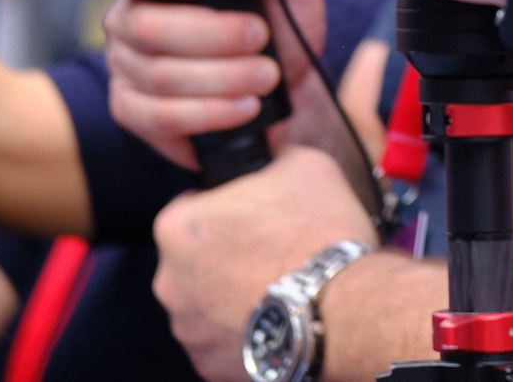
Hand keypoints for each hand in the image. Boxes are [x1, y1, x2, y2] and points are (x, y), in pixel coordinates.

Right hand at [102, 0, 323, 172]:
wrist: (287, 84)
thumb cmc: (278, 22)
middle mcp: (128, 19)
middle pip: (144, 26)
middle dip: (211, 33)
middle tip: (259, 35)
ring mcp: (126, 68)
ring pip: (159, 74)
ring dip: (222, 77)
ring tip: (266, 74)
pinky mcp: (135, 112)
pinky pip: (161, 116)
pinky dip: (211, 112)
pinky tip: (246, 105)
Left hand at [153, 145, 379, 381]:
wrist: (345, 308)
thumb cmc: (318, 234)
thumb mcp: (303, 164)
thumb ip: (272, 156)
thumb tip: (271, 152)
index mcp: (177, 227)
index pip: (191, 206)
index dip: (226, 206)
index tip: (254, 214)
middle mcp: (168, 282)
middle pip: (194, 259)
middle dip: (225, 254)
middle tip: (270, 250)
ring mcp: (187, 329)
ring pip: (206, 302)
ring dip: (231, 294)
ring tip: (278, 286)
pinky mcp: (208, 364)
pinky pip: (221, 339)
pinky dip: (243, 330)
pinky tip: (277, 316)